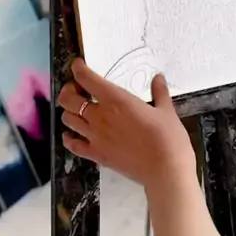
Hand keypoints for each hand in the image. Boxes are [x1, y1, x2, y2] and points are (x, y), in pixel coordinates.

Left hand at [57, 60, 194, 190]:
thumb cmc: (168, 137)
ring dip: (69, 111)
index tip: (78, 65)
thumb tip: (158, 78)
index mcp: (116, 100)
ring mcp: (95, 137)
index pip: (87, 79)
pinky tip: (73, 135)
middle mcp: (100, 116)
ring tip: (79, 110)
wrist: (165, 170)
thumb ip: (159, 92)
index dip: (78, 69)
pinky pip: (72, 145)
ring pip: (67, 119)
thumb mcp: (166, 111)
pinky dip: (69, 138)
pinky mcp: (96, 155)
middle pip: (68, 99)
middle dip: (69, 90)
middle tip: (78, 89)